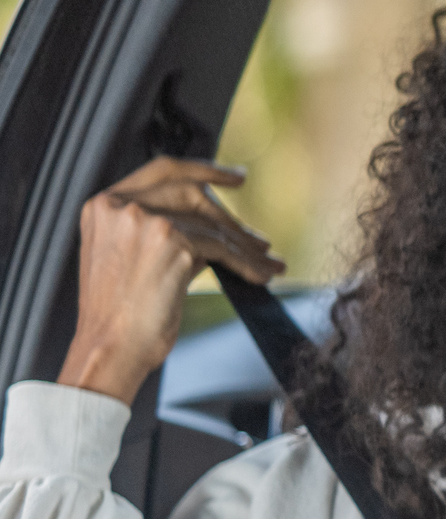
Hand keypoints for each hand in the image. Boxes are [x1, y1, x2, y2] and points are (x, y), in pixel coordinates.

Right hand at [56, 158, 283, 404]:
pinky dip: (247, 264)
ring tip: (267, 263)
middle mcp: (122, 206)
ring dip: (246, 248)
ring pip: (213, 226)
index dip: (203, 169)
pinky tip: (261, 275)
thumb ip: (163, 231)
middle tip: (260, 240)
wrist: (110, 349)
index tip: (235, 177)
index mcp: (104, 206)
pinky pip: (223, 249)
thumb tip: (217, 227)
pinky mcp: (173, 242)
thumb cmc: (122, 315)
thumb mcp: (132, 258)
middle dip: (231, 221)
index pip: (162, 170)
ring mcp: (147, 221)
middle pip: (194, 195)